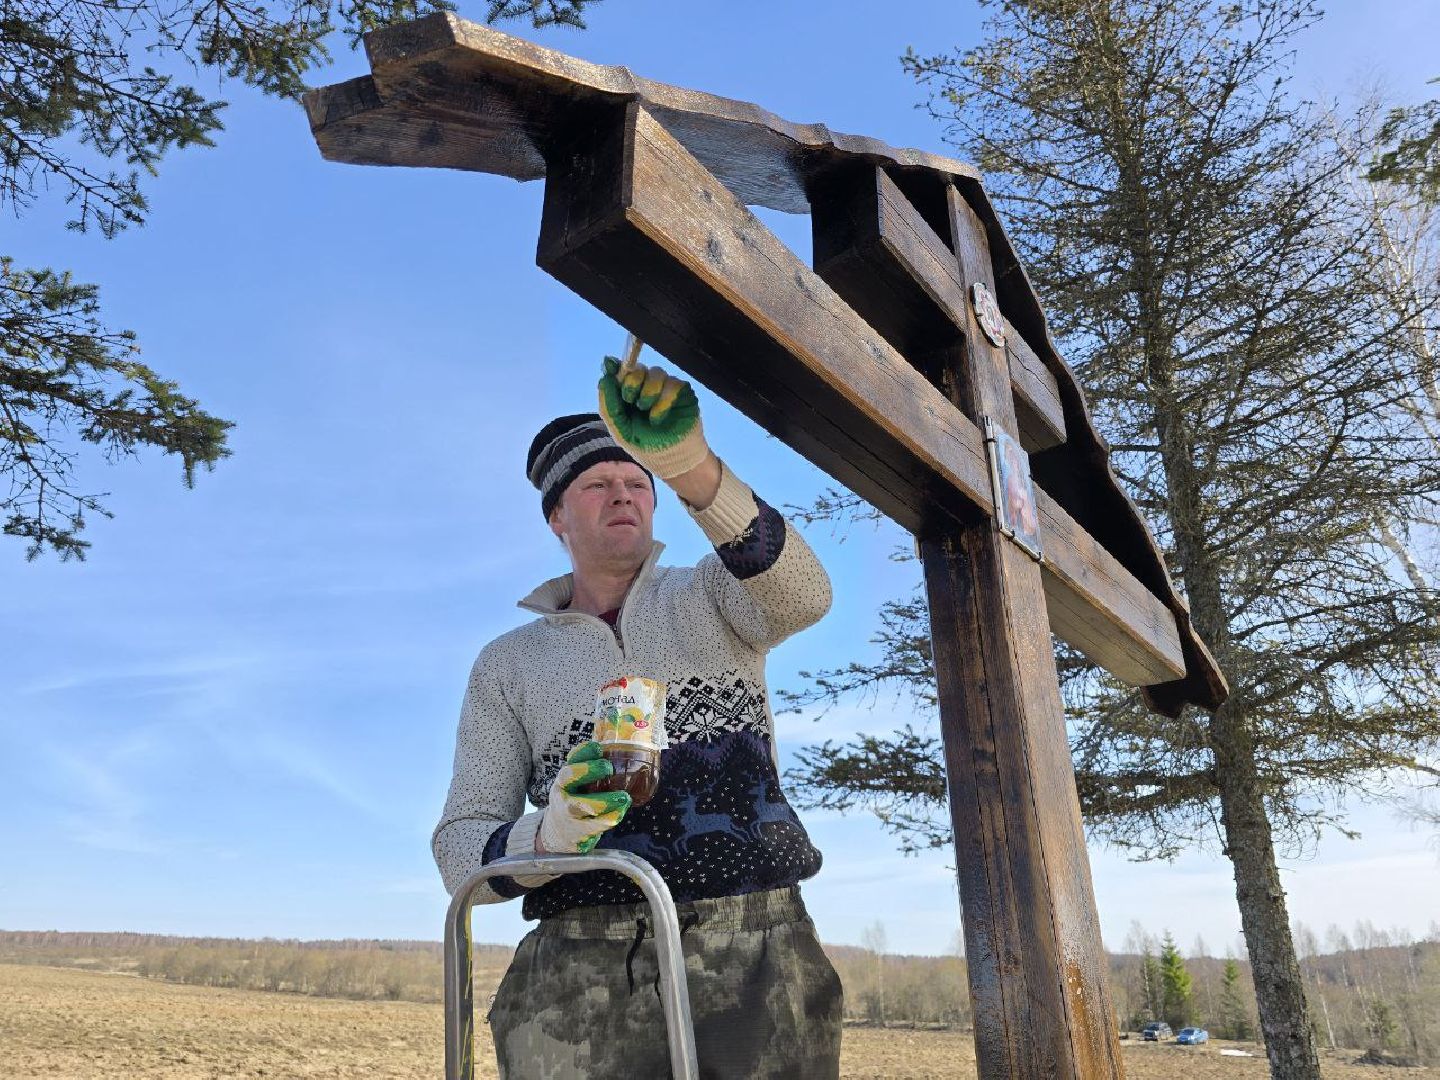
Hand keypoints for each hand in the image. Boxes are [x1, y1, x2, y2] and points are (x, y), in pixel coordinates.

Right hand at [537, 741, 631, 854]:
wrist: (560, 831)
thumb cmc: (576, 799)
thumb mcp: (577, 782)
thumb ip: (593, 767)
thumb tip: (622, 741)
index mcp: (565, 777)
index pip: (571, 759)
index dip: (584, 752)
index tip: (599, 748)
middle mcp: (563, 791)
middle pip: (569, 776)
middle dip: (590, 770)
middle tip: (608, 767)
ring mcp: (569, 812)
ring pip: (582, 805)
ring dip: (605, 800)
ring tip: (624, 797)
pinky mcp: (579, 831)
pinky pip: (595, 825)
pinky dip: (610, 818)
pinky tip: (620, 812)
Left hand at [598, 356, 710, 479]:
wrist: (672, 460)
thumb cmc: (645, 446)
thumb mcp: (620, 430)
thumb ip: (609, 407)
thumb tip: (603, 380)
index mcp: (628, 395)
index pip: (621, 373)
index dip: (614, 367)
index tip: (610, 365)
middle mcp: (646, 388)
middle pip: (638, 368)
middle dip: (631, 381)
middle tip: (630, 399)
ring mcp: (665, 388)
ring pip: (656, 372)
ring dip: (648, 391)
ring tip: (646, 411)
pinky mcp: (682, 391)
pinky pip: (673, 384)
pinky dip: (663, 400)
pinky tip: (658, 417)